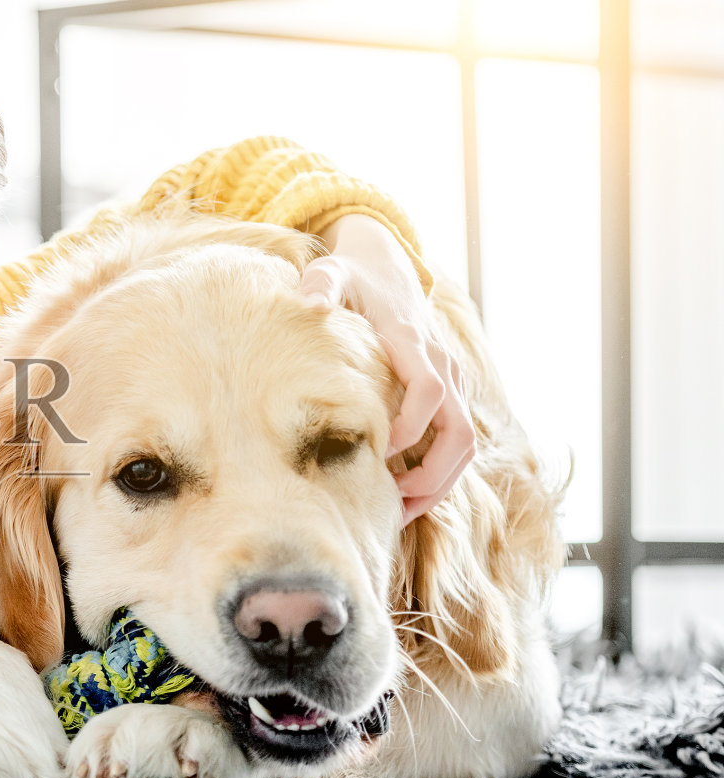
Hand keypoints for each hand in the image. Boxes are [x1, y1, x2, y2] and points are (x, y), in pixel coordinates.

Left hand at [301, 214, 476, 525]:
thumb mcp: (333, 270)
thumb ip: (321, 283)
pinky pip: (456, 442)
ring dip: (439, 482)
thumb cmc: (354, 275)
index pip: (430, 389)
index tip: (381, 451)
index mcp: (413, 340)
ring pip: (466, 444)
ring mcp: (452, 381)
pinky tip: (403, 497)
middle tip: (394, 503)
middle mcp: (443, 363)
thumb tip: (311, 302)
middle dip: (434, 473)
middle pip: (460, 430)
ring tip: (400, 513)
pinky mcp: (450, 394)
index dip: (411, 424)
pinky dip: (438, 474)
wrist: (388, 264)